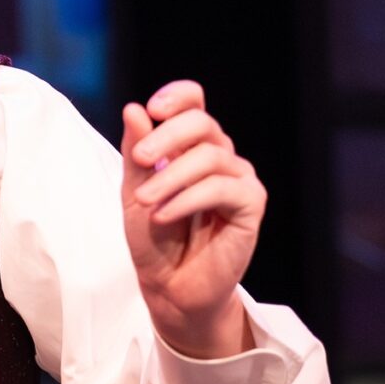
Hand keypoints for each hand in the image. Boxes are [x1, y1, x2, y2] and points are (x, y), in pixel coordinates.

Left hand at [121, 80, 263, 359]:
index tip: (153, 108)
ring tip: (145, 202)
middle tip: (139, 159)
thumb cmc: (153, 239)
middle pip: (203, 123)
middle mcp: (219, 157)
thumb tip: (133, 109)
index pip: (195, 103)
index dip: (178, 96)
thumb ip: (136, 152)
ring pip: (210, 156)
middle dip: (167, 137)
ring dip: (171, 177)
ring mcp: (238, 179)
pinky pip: (221, 188)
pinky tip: (164, 214)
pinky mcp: (250, 204)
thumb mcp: (134, 190)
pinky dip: (188, 198)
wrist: (169, 286)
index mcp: (191, 147)